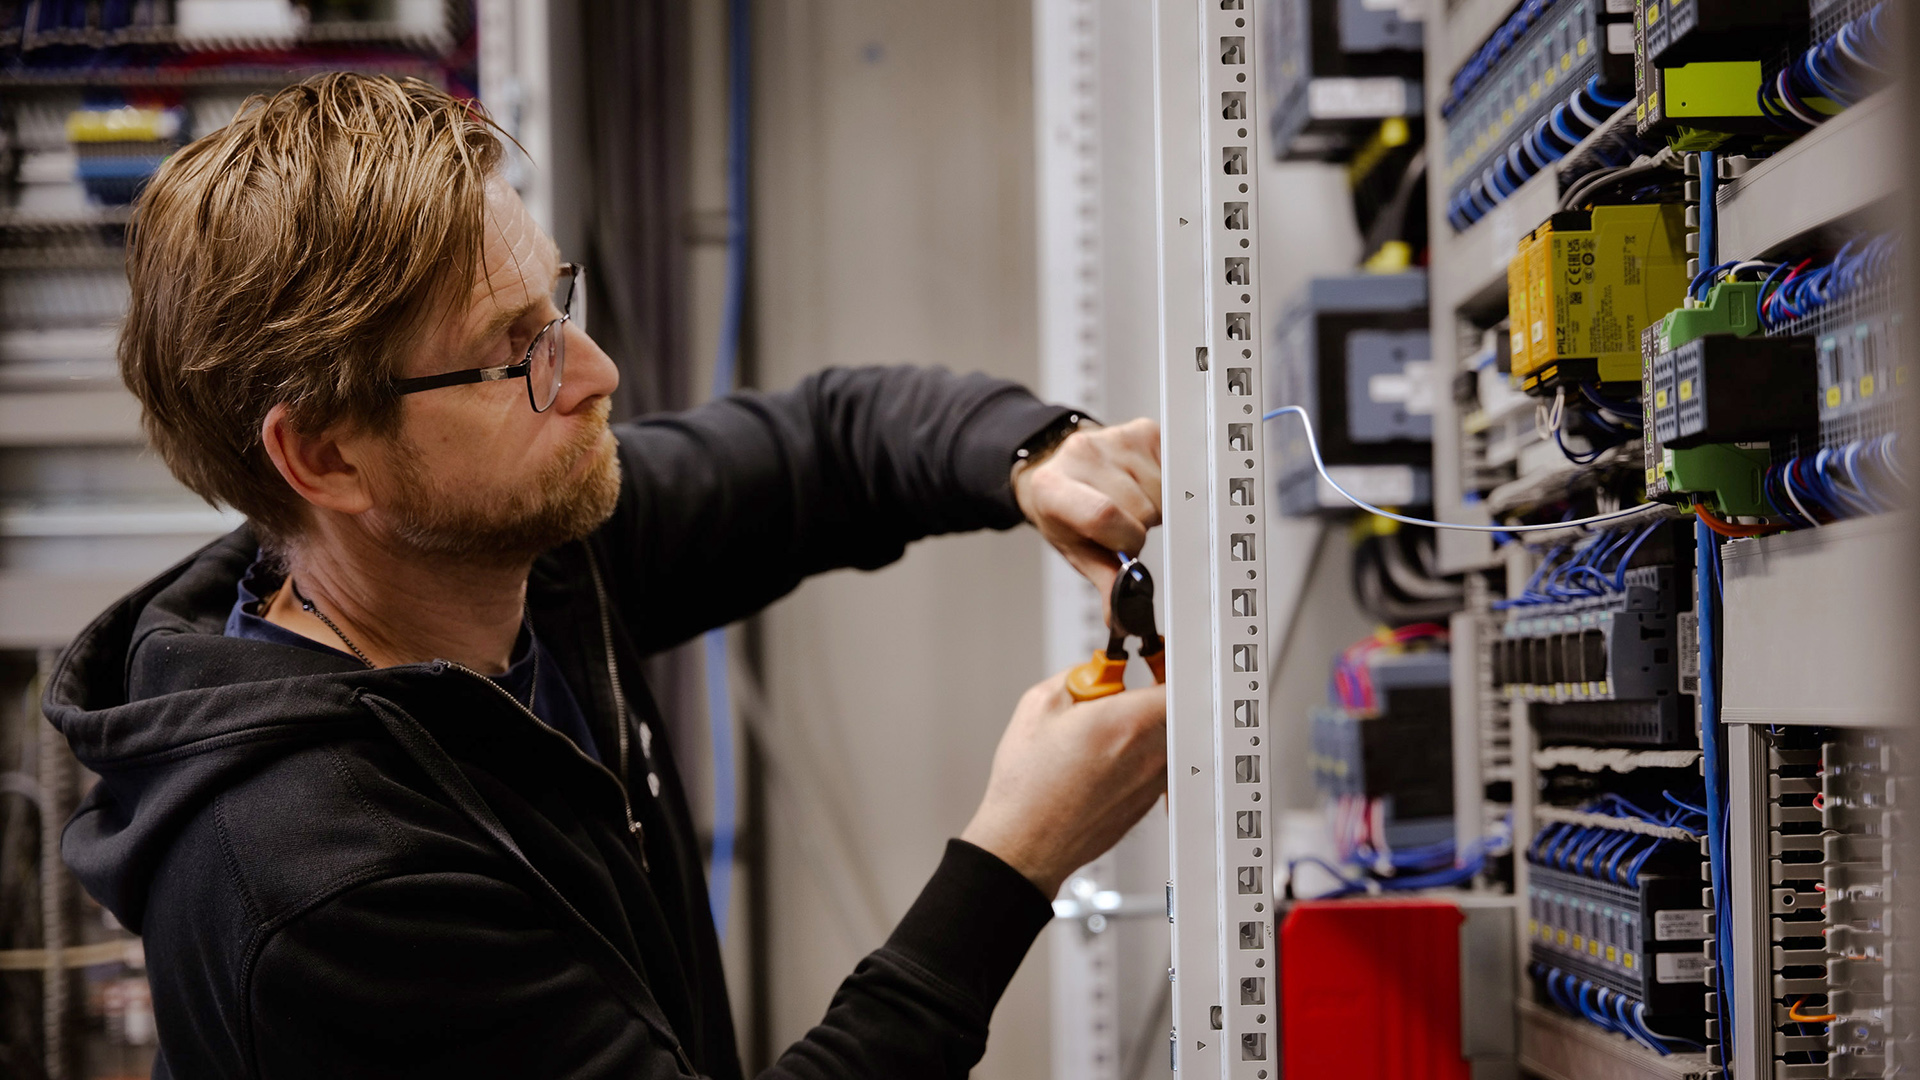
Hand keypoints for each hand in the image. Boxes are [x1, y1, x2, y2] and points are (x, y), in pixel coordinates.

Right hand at [960, 671, 1167, 896]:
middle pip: (1177, 707)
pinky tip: (1103, 760)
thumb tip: (1092, 672)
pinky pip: (1157, 765)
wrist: (1025, 843)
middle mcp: (1148, 753)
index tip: (1149, 658)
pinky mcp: (1147, 803)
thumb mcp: (1037, 707)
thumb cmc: (1027, 787)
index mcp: (1126, 723)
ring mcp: (1152, 782)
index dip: (1166, 662)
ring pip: (1169, 737)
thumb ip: (1075, 677)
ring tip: (1105, 730)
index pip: (1176, 680)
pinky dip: (1139, 755)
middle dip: (1153, 692)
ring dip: (1147, 726)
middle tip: (1122, 692)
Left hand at [1012, 417, 1162, 600]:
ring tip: (1133, 504)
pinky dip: (1166, 487)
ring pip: (1162, 491)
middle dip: (1140, 527)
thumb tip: (1124, 615)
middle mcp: (1083, 454)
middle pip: (1139, 508)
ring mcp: (1115, 438)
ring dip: (1155, 507)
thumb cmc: (1064, 511)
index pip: (1103, 514)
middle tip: (1124, 526)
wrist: (1057, 470)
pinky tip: (1145, 487)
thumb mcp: (1075, 549)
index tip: (1130, 550)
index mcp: (1054, 487)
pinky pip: (1173, 469)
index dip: (1126, 539)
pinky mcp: (1144, 430)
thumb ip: (1104, 580)